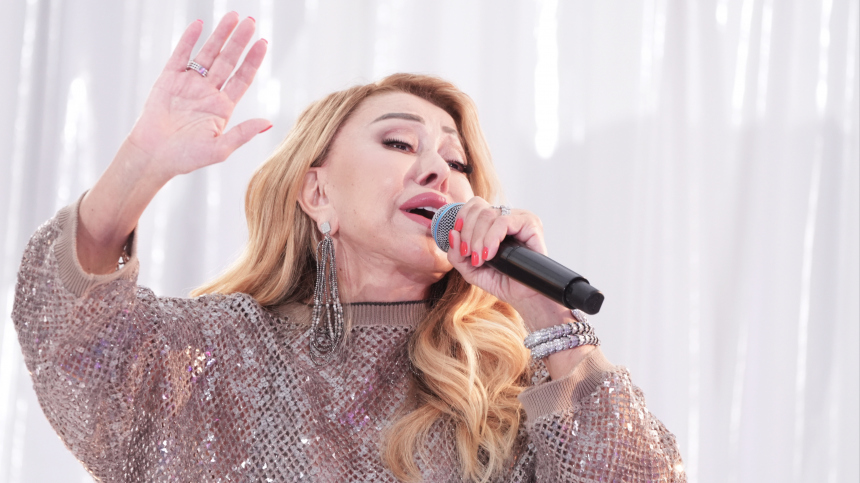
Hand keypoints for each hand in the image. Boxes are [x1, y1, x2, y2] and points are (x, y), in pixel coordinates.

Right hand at [126, 13, 269, 181]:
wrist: (153, 157)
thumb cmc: (186, 158)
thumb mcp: (220, 149)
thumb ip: (243, 133)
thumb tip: (267, 123)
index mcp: (222, 107)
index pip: (242, 78)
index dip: (252, 61)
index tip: (263, 44)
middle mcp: (208, 92)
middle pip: (227, 61)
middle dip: (239, 41)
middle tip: (250, 21)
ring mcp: (189, 84)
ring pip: (207, 54)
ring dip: (219, 35)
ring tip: (232, 17)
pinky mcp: (168, 79)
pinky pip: (180, 55)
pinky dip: (189, 40)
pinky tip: (199, 24)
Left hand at [447, 197, 596, 376]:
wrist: (524, 296)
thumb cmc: (501, 281)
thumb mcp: (470, 270)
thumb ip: (456, 254)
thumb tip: (452, 233)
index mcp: (494, 221)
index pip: (475, 205)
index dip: (462, 219)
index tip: (459, 241)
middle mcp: (507, 216)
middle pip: (479, 208)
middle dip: (468, 233)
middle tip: (470, 255)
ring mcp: (520, 218)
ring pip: (489, 214)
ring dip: (478, 238)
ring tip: (480, 258)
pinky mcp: (531, 224)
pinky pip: (504, 221)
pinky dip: (492, 238)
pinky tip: (490, 254)